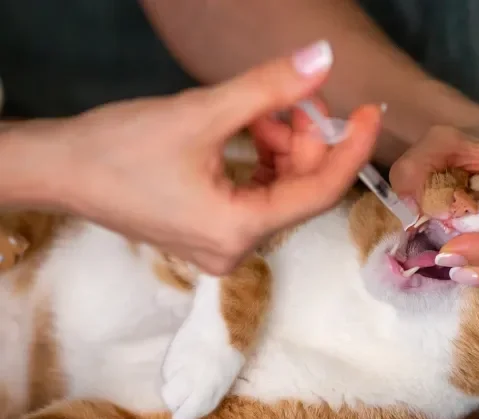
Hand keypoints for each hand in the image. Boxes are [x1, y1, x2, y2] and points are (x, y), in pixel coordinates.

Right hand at [31, 40, 381, 274]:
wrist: (57, 170)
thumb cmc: (121, 147)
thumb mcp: (201, 112)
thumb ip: (268, 88)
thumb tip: (323, 59)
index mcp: (240, 231)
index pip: (319, 192)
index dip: (351, 149)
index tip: (369, 111)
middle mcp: (237, 249)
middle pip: (298, 191)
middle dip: (304, 140)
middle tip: (293, 96)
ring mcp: (222, 244)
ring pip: (278, 190)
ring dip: (281, 146)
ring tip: (261, 107)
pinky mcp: (209, 231)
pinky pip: (255, 194)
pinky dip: (261, 160)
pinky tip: (250, 127)